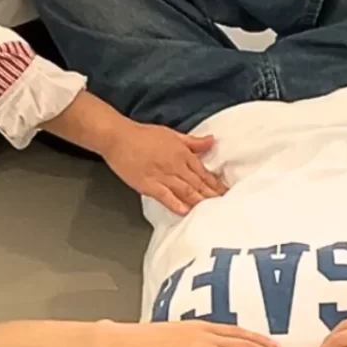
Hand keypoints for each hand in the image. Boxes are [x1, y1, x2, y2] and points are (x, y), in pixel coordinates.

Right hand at [102, 120, 227, 215]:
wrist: (119, 138)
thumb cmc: (144, 135)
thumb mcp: (173, 134)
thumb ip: (193, 142)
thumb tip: (211, 141)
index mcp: (183, 153)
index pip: (204, 172)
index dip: (216, 183)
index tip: (227, 192)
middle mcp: (176, 166)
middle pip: (198, 183)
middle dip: (212, 195)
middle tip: (226, 205)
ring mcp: (162, 176)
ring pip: (186, 190)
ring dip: (199, 201)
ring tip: (212, 210)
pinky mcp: (148, 185)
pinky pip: (165, 196)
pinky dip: (176, 204)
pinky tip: (185, 212)